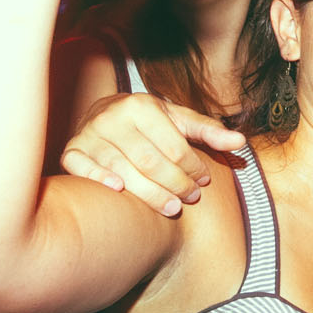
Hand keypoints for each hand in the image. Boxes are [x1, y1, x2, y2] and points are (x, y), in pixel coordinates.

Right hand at [60, 94, 245, 215]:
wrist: (105, 113)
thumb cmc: (149, 121)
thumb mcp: (180, 120)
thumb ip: (208, 130)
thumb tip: (241, 142)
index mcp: (141, 105)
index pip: (174, 145)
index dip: (193, 168)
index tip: (204, 181)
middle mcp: (112, 117)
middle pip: (150, 162)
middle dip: (176, 185)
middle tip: (191, 198)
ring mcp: (89, 134)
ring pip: (122, 171)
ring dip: (150, 194)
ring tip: (172, 207)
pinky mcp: (71, 150)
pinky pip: (82, 169)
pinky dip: (99, 181)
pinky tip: (120, 192)